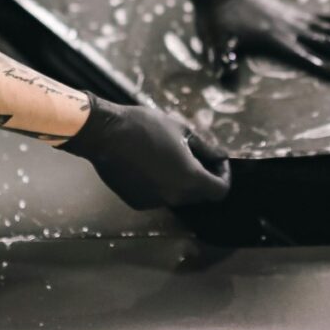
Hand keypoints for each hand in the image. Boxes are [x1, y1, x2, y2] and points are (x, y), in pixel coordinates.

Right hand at [58, 94, 230, 209]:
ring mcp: (155, 202)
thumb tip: (221, 156)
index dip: (223, 176)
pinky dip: (161, 185)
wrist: (106, 134)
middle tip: (195, 155)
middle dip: (203, 177)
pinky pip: (158, 196)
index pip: (220, 190)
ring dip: (181, 181)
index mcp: (190, 178)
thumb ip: (206, 148)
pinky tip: (150, 165)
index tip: (216, 161)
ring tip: (169, 157)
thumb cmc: (146, 126)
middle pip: (200, 195)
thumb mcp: (182, 130)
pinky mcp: (137, 202)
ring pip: (178, 196)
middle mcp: (175, 196)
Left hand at [186, 0, 329, 83]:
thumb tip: (223, 73)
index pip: (301, 57)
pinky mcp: (298, 12)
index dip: (320, 67)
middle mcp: (291, 28)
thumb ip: (223, 57)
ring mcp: (297, 18)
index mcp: (274, 40)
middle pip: (325, 43)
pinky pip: (325, 18)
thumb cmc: (219, 23)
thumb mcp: (216, 41)